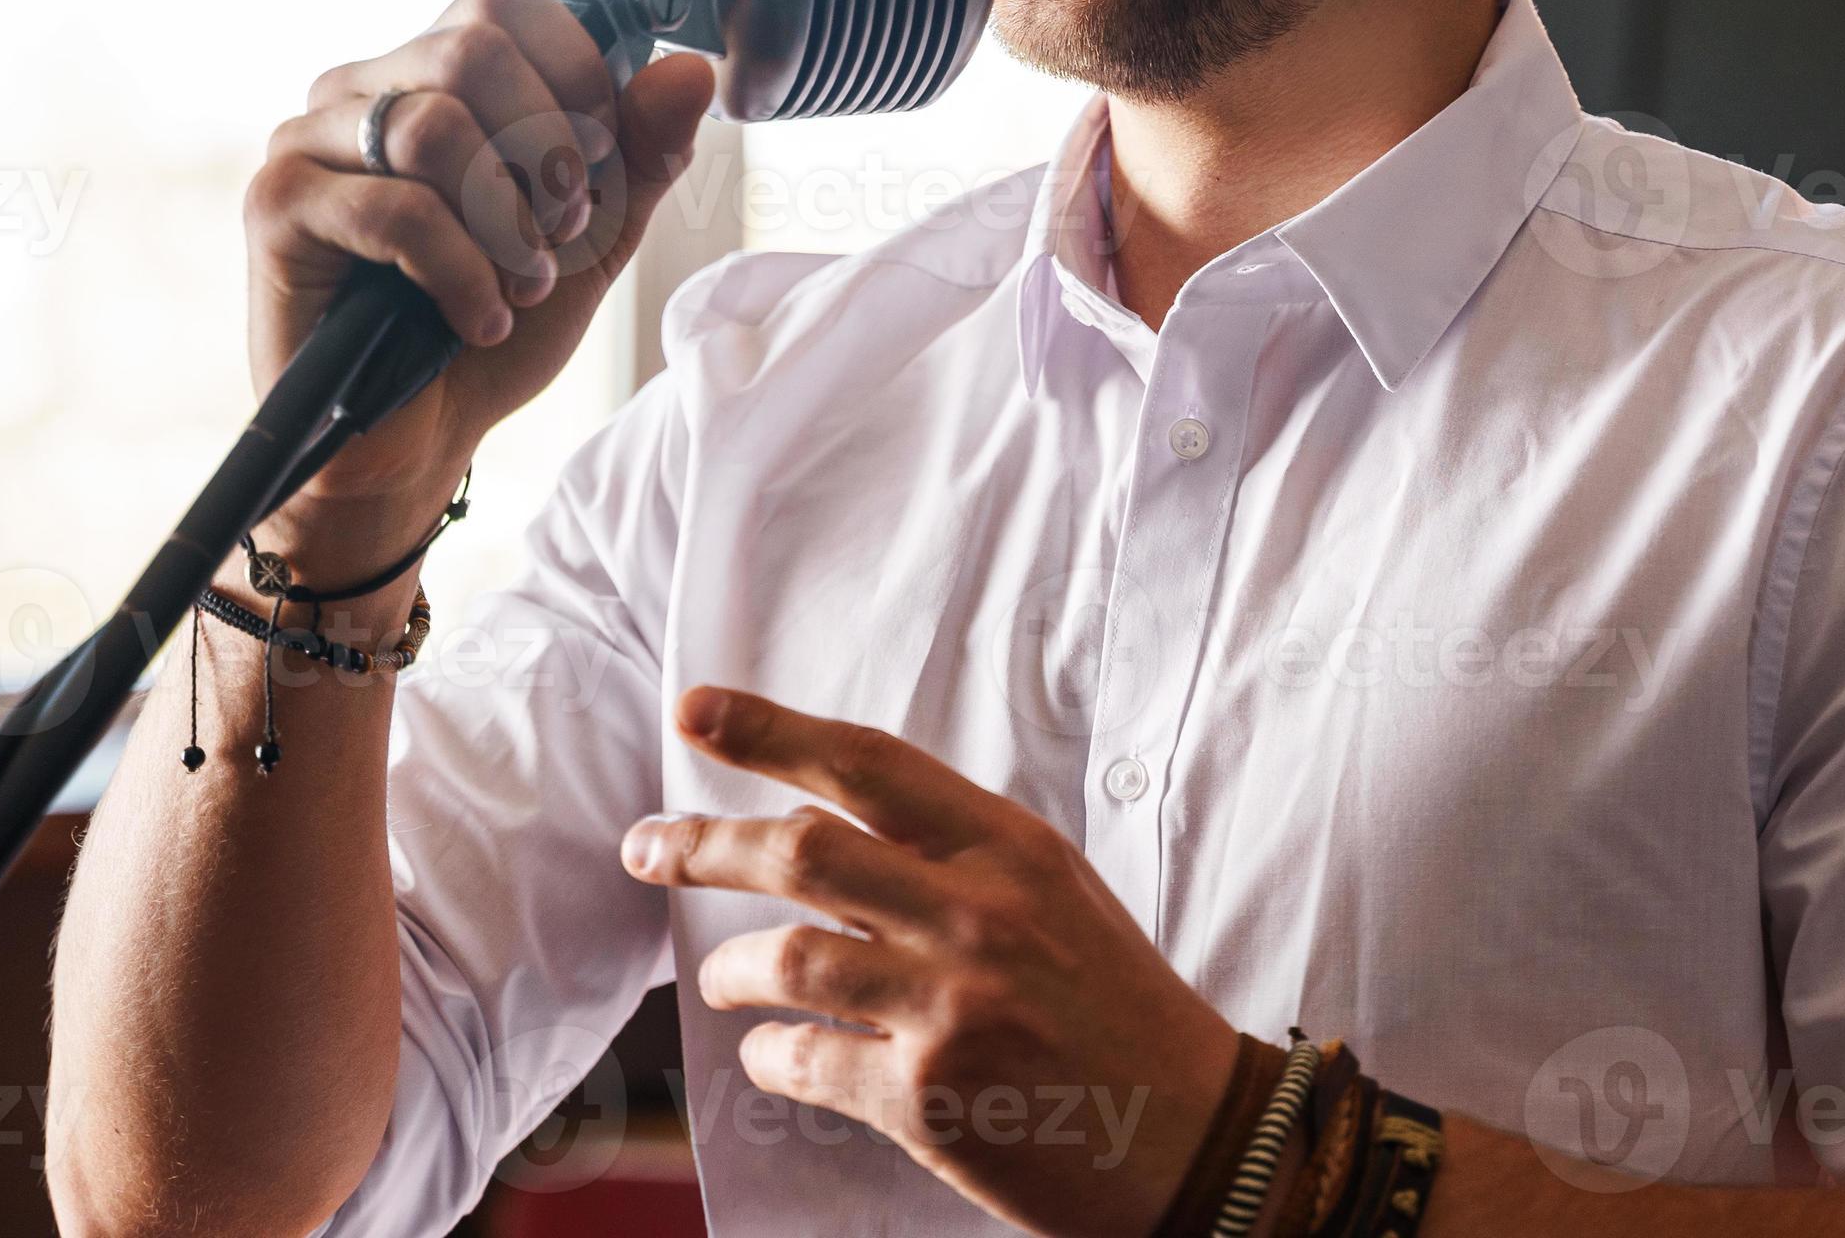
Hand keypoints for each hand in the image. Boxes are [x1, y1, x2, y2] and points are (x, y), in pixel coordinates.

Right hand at [244, 0, 713, 528]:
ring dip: (507, 222)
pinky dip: (463, 272)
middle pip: (471, 49)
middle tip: (562, 233)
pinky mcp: (277, 206)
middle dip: (547, 152)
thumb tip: (690, 69)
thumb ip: (643, 150)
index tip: (594, 169)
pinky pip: (394, 209)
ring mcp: (308, 140)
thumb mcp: (596, 232)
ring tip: (524, 283)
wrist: (417, 438)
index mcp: (432, 72)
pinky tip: (481, 317)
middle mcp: (362, 89)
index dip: (575, 77)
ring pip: (432, 127)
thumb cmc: (495, 323)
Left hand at [622, 690, 1243, 1237]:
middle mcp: (978, 913)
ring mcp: (950, 1006)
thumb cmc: (1121, 1009)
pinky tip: (773, 1052)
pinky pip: (804, 1061)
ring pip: (785, 958)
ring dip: (729, 968)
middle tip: (648, 847)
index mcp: (1012, 848)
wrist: (1196, 1134)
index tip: (696, 710)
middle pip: (801, 849)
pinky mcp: (929, 1098)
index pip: (868, 764)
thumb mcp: (1058, 896)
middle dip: (701, 842)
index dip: (770, 730)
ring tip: (720, 977)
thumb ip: (959, 859)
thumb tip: (833, 826)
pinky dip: (769, 1054)